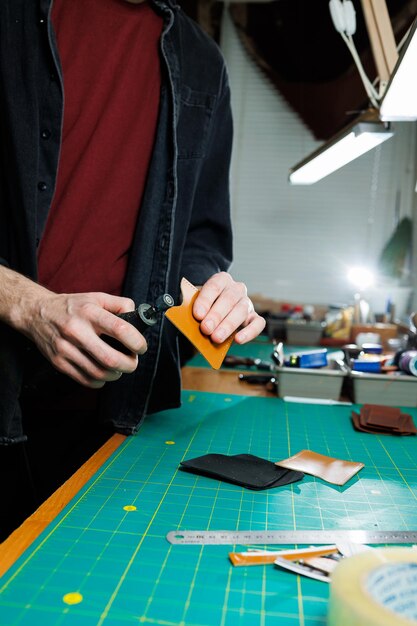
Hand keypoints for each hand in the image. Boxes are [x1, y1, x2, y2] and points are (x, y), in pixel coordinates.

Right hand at [23, 290, 145, 387]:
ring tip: (118, 367)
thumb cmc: (72, 306)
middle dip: (129, 364)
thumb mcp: (96, 297)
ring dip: (116, 374)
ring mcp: (66, 348)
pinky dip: (100, 381)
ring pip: (99, 373)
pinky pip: (85, 380)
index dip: (137, 342)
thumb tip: (138, 318)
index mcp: (89, 312)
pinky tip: (103, 373)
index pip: (120, 329)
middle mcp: (76, 331)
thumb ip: (120, 304)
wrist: (37, 313)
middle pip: (111, 358)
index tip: (141, 347)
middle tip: (132, 361)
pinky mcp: (58, 362)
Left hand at [192, 272, 265, 343]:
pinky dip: (250, 332)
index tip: (197, 314)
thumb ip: (189, 306)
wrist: (214, 313)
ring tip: (216, 338)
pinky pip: (258, 323)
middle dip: (216, 315)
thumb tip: (182, 312)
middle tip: (206, 329)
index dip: (205, 300)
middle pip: (228, 299)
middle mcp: (236, 289)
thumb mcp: (193, 303)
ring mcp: (247, 303)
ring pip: (241, 311)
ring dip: (228, 325)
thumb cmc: (203, 308)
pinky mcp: (254, 317)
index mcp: (221, 280)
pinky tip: (238, 340)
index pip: (214, 286)